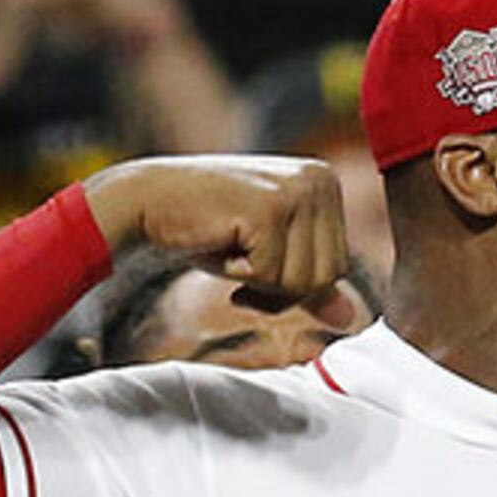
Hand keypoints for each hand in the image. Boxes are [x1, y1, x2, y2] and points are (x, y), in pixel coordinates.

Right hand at [81, 156, 346, 307]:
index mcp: (325, 181)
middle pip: (327, 275)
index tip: (256, 262)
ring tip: (231, 246)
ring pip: (303, 281)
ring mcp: (296, 190)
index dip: (293, 283)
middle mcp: (319, 178)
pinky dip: (240, 274)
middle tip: (240, 259)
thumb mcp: (267, 256)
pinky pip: (272, 277)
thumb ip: (309, 284)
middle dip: (280, 286)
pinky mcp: (270, 208)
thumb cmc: (208, 228)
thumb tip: (349, 318)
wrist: (146, 200)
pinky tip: (220, 241)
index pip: (338, 265)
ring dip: (259, 281)